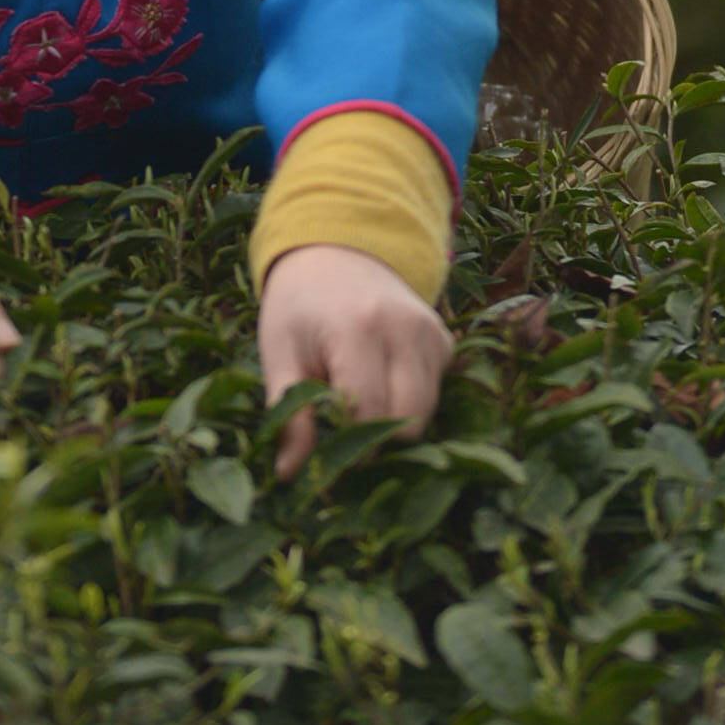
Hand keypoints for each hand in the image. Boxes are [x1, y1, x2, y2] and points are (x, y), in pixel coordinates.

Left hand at [257, 243, 452, 478]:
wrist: (335, 250)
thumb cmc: (299, 306)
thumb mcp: (280, 352)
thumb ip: (288, 412)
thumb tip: (288, 474)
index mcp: (358, 328)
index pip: (370, 412)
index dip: (349, 443)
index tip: (328, 448)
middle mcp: (404, 327)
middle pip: (409, 418)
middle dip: (378, 440)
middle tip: (345, 433)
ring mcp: (430, 331)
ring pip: (428, 410)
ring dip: (397, 422)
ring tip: (361, 407)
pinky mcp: (444, 338)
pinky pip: (437, 390)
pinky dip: (412, 400)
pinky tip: (383, 383)